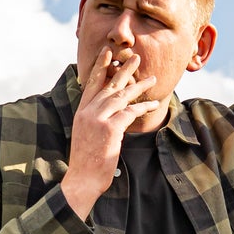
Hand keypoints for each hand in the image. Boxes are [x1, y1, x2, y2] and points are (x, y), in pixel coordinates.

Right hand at [61, 47, 157, 217]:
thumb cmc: (86, 162)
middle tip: (135, 57)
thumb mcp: (86, 136)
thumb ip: (95, 120)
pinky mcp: (109, 129)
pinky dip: (142, 107)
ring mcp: (98, 119)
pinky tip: (153, 103)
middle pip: (108, 85)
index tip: (108, 54)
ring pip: (120, 96)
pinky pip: (130, 112)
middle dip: (122, 70)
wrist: (82, 179)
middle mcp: (88, 112)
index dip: (100, 68)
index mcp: (81, 113)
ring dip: (138, 86)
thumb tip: (109, 113)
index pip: (91, 84)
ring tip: (151, 78)